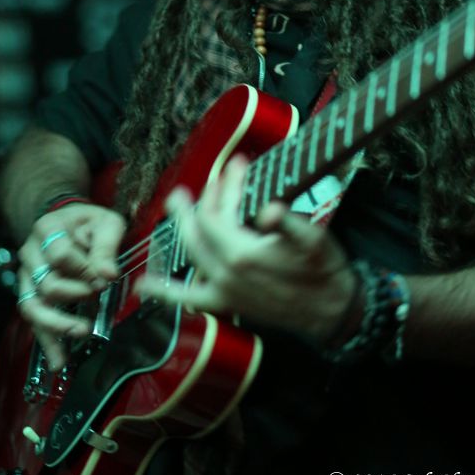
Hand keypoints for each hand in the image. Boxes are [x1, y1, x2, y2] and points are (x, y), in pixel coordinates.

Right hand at [16, 203, 125, 369]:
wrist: (69, 222)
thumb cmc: (90, 223)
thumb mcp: (105, 223)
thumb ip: (106, 246)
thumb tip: (108, 275)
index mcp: (47, 229)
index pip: (61, 255)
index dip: (84, 269)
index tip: (104, 279)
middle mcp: (30, 254)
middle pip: (47, 284)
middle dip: (75, 295)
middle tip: (98, 296)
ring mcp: (26, 276)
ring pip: (33, 307)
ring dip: (58, 325)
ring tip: (82, 332)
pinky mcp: (30, 295)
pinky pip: (34, 321)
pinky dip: (47, 342)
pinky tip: (59, 362)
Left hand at [136, 155, 355, 341]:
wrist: (330, 310)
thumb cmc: (323, 270)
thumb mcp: (312, 239)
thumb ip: (288, 223)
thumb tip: (269, 209)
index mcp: (243, 253)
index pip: (219, 212)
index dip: (224, 185)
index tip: (236, 164)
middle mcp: (225, 273)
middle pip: (198, 229)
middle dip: (196, 202)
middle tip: (200, 177)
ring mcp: (223, 290)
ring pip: (191, 253)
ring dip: (182, 227)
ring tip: (176, 205)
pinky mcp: (226, 304)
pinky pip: (189, 299)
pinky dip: (165, 292)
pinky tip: (144, 286)